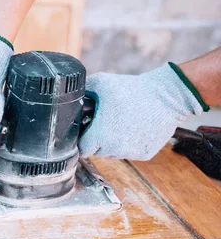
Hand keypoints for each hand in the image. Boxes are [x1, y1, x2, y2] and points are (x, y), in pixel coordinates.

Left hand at [79, 63, 206, 159]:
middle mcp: (114, 148)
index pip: (82, 148)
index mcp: (100, 135)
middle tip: (106, 123)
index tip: (87, 131)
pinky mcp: (145, 154)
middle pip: (97, 151)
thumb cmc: (133, 89)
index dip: (82, 139)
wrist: (168, 96)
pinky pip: (130, 152)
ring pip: (114, 153)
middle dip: (98, 139)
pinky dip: (130, 143)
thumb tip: (70, 98)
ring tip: (122, 122)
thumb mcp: (101, 83)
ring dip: (114, 142)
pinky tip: (135, 127)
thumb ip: (82, 92)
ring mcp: (131, 153)